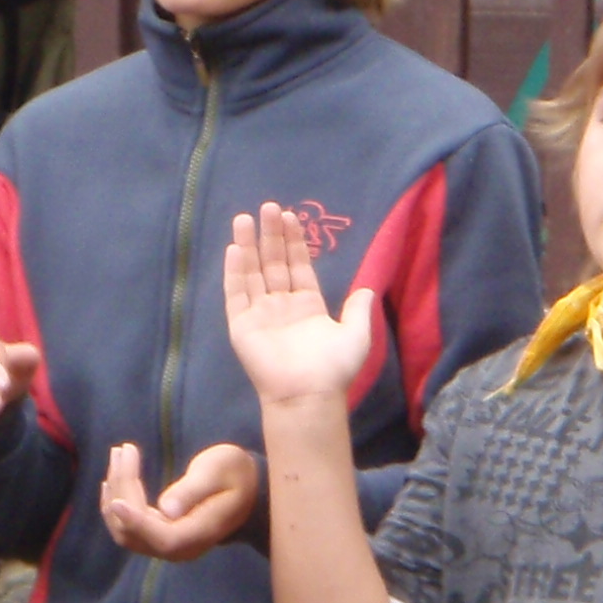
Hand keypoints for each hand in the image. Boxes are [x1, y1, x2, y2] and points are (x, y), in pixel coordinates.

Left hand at [100, 442, 261, 561]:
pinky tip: (112, 480)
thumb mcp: (221, 469)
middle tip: (123, 450)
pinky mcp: (157, 537)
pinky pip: (128, 529)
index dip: (137, 523)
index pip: (164, 538)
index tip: (117, 502)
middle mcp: (181, 548)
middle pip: (136, 532)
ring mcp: (167, 546)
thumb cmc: (235, 473)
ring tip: (118, 455)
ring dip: (115, 495)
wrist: (246, 490)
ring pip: (125, 531)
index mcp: (200, 534)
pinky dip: (116, 504)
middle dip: (123, 490)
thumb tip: (166, 509)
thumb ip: (194, 488)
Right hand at [224, 205, 375, 406]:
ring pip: (252, 273)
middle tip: (268, 207)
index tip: (290, 216)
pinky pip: (236, 294)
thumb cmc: (333, 368)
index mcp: (307, 306)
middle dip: (271, 235)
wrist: (309, 395)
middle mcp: (281, 307)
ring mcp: (260, 315)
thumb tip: (368, 288)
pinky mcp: (242, 327)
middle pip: (273, 263)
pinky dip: (234, 272)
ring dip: (249, 246)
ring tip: (244, 218)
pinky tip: (235, 248)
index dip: (294, 242)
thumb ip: (359, 310)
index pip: (298, 266)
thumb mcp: (357, 335)